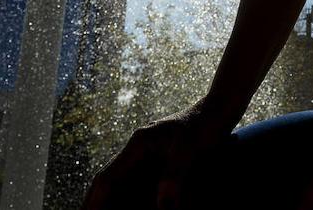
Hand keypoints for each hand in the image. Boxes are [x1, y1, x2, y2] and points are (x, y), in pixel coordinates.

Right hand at [81, 99, 229, 209]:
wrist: (218, 111)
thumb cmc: (203, 124)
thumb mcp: (188, 148)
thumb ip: (174, 175)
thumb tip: (163, 206)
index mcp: (138, 144)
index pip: (107, 177)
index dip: (95, 200)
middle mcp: (139, 152)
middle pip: (111, 183)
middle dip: (98, 203)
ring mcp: (149, 157)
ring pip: (124, 185)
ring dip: (115, 200)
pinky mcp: (161, 162)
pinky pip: (141, 184)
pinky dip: (135, 198)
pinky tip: (139, 205)